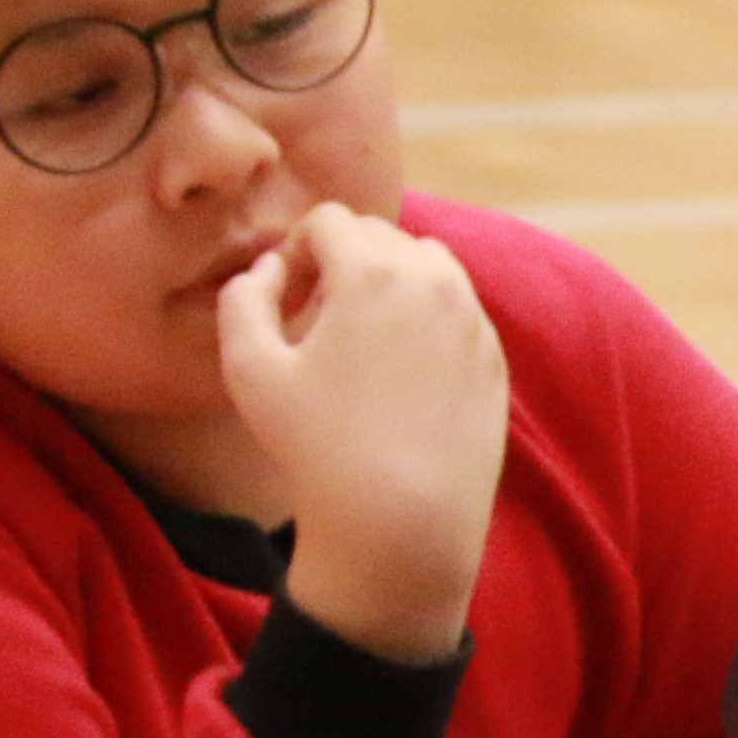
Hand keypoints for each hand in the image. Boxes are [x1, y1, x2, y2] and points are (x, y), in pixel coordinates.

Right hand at [217, 208, 508, 665]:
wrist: (403, 518)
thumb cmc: (316, 445)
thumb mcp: (249, 369)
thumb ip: (242, 299)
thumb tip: (266, 267)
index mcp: (374, 271)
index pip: (331, 219)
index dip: (296, 248)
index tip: (285, 295)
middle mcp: (435, 282)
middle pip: (381, 236)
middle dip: (342, 261)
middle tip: (316, 319)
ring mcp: (474, 319)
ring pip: (428, 265)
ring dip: (390, 282)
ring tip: (359, 339)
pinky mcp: (494, 358)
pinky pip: (457, 311)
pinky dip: (426, 319)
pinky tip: (399, 374)